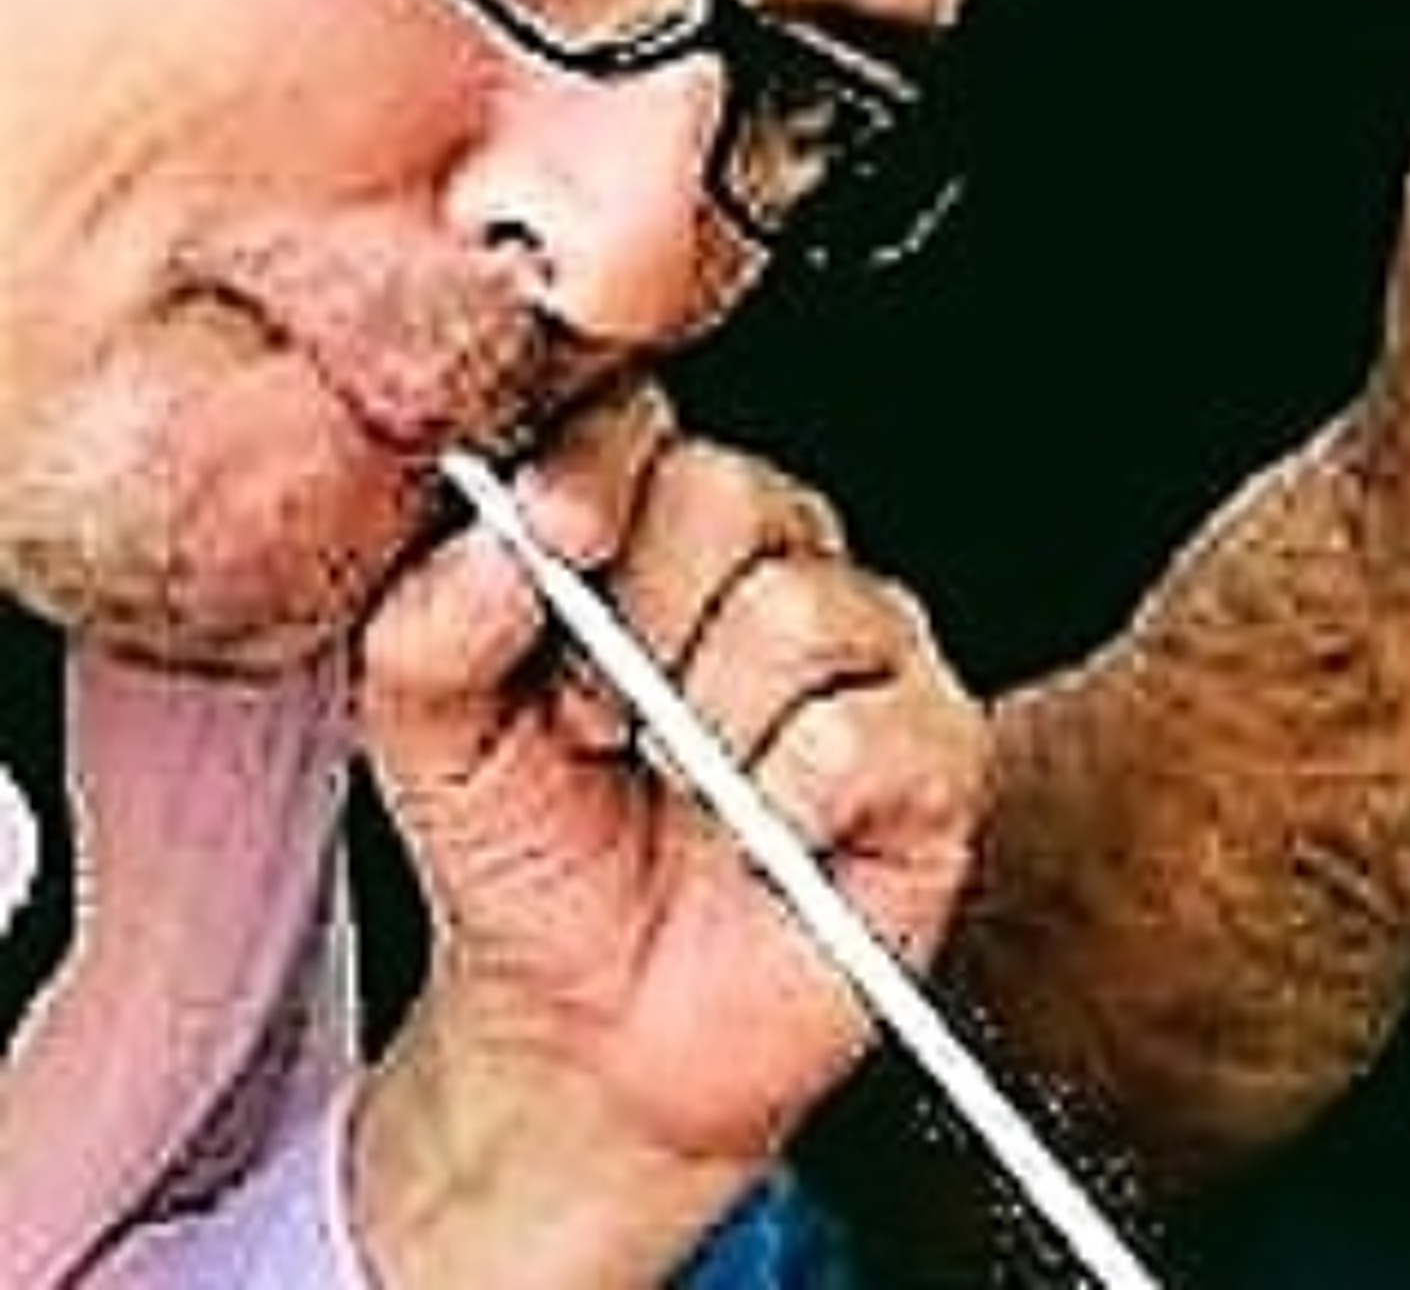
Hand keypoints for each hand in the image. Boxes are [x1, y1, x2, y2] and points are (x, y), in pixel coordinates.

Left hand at [346, 385, 988, 1282]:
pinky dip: (781, 802)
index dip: (590, 478)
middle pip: (728, 496)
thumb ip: (431, 623)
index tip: (547, 550)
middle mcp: (782, 558)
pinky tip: (758, 836)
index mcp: (663, 523)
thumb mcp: (428, 738)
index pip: (649, 416)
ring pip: (793, 613)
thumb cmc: (535, 861)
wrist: (596, 1037)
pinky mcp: (938, 749)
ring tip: (675, 787)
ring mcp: (873, 646)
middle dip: (630, 629)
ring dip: (700, 731)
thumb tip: (501, 538)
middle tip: (596, 723)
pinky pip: (857, 730)